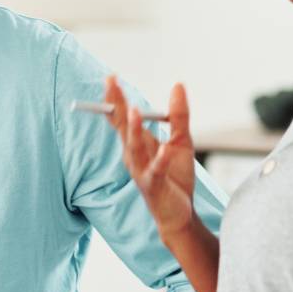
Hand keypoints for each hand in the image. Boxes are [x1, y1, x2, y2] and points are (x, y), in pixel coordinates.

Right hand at [104, 76, 196, 241]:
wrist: (179, 213)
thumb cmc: (175, 177)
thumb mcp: (181, 141)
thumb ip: (178, 115)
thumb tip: (178, 85)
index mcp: (138, 144)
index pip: (122, 118)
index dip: (116, 99)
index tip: (111, 78)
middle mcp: (134, 155)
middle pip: (123, 127)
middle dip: (117, 105)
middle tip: (112, 83)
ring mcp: (142, 170)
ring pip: (134, 147)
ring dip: (134, 129)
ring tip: (134, 110)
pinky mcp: (154, 185)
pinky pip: (155, 171)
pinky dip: (159, 160)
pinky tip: (163, 150)